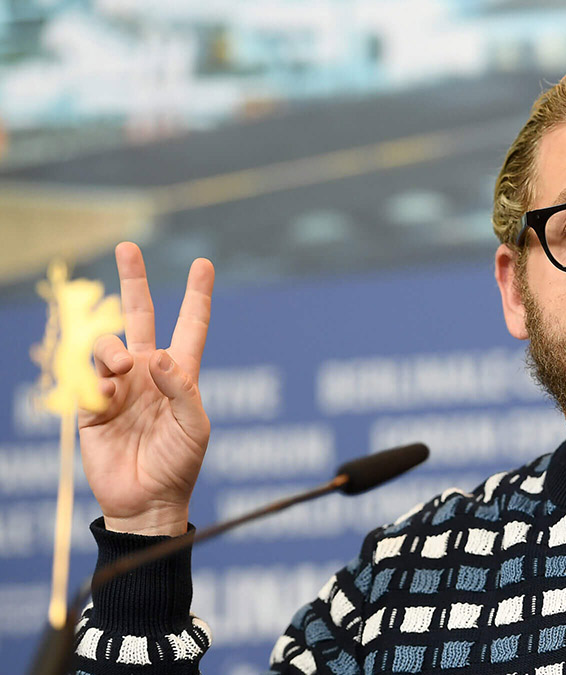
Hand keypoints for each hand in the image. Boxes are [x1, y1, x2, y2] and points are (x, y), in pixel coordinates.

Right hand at [78, 242, 213, 534]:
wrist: (145, 500)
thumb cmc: (179, 463)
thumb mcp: (195, 426)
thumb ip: (182, 389)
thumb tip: (156, 356)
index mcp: (180, 374)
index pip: (190, 326)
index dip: (197, 295)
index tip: (203, 263)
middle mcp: (148, 372)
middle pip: (139, 316)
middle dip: (133, 281)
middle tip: (127, 246)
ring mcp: (118, 386)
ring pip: (107, 344)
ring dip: (112, 348)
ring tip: (122, 368)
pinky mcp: (92, 404)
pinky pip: (88, 378)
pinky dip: (98, 381)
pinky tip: (108, 398)